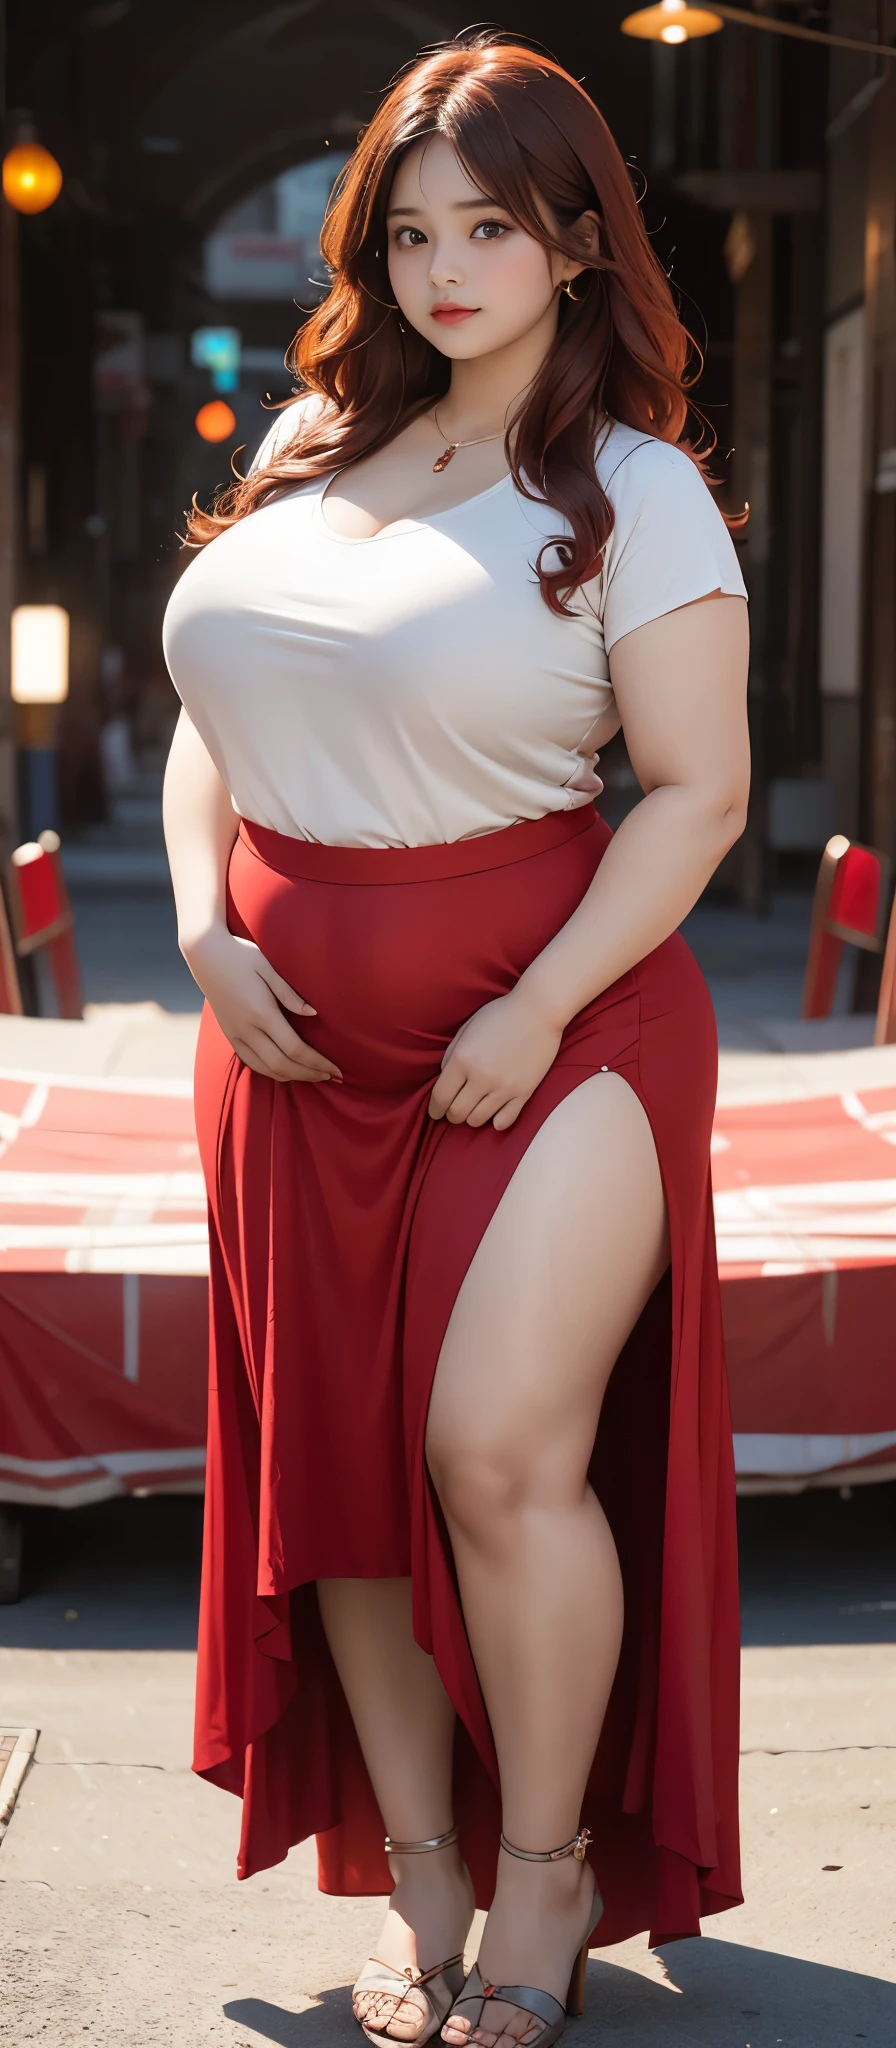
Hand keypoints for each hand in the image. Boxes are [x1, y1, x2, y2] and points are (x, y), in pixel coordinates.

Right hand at [184, 922, 341, 1083]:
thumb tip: (313, 1013)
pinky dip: (272, 1071)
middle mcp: (247, 1028)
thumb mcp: (268, 966)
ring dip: (293, 1077)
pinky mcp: (229, 1035)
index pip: (294, 1048)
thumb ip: (290, 993)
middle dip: (309, 1074)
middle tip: (332, 1076)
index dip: (317, 1062)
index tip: (335, 1069)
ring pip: (266, 1069)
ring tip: (314, 1075)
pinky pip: (252, 1063)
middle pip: (282, 1065)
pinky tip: (288, 1070)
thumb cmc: (241, 956)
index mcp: (261, 1012)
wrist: (205, 955)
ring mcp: (235, 1034)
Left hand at [428, 984, 562, 1130]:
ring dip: (472, 1118)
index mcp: (463, 1059)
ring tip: (474, 1109)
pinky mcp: (524, 1092)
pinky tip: (495, 1114)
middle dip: (451, 1115)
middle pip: (457, 1113)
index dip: (435, 1109)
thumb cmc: (501, 1015)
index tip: (435, 1112)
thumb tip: (444, 1079)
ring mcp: (504, 1087)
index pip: (441, 1096)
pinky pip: (504, 1121)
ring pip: (478, 1120)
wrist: (539, 1010)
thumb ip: (452, 1054)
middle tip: (454, 1111)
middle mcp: (481, 1077)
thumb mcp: (467, 1028)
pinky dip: (496, 1122)